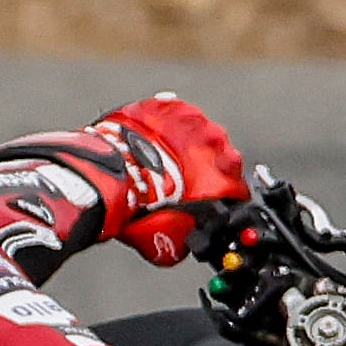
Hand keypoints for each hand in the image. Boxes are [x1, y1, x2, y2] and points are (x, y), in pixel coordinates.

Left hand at [90, 95, 247, 267]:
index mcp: (225, 175)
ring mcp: (193, 119)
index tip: (209, 201)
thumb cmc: (140, 207)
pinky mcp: (167, 105)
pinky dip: (162, 125)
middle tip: (179, 180)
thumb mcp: (170, 241)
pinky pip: (171, 113)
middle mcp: (216, 143)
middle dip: (203, 167)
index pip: (237, 188)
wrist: (109, 177)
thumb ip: (188, 236)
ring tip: (161, 158)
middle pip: (218, 156)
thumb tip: (183, 241)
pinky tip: (149, 138)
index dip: (223, 196)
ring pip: (196, 132)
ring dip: (184, 143)